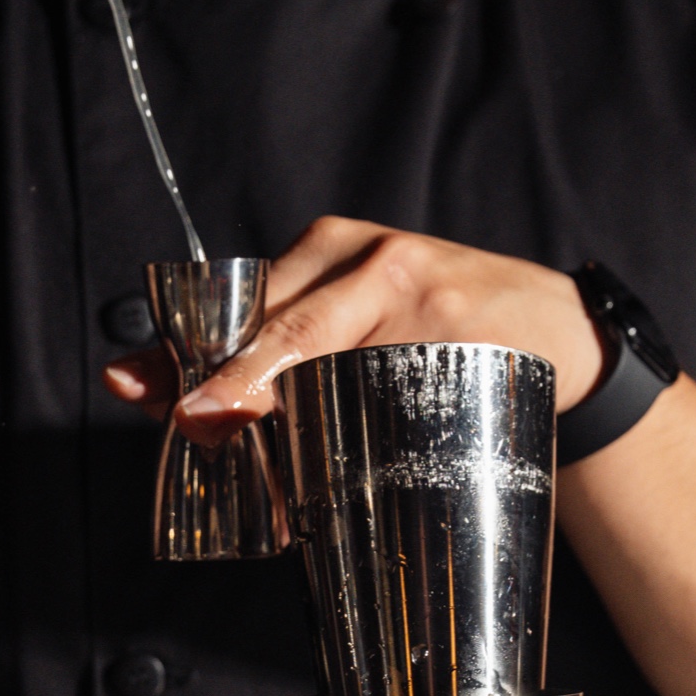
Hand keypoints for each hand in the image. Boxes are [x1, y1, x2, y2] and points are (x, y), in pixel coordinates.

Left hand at [102, 217, 606, 442]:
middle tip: (193, 422)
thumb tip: (151, 393)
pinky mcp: (460, 334)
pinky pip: (395, 387)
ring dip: (280, 400)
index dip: (188, 352)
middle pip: (279, 325)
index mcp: (332, 246)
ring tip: (244, 439)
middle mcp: (370, 257)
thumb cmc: (439, 330)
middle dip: (227, 379)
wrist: (559, 331)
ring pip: (330, 354)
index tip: (136, 387)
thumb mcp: (359, 315)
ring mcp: (418, 293)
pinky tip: (346, 449)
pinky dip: (363, 422)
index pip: (243, 302)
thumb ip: (274, 345)